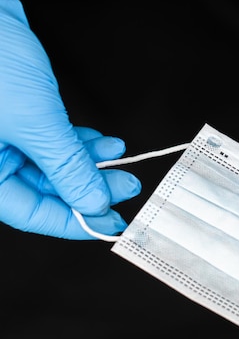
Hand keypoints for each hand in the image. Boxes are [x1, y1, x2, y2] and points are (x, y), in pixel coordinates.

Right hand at [0, 0, 140, 238]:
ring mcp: (6, 137)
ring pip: (54, 164)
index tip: (111, 223)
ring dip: (91, 163)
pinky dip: (80, 142)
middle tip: (126, 186)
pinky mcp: (20, 115)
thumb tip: (93, 202)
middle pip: (47, 190)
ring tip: (122, 160)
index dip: (76, 222)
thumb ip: (67, 167)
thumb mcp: (36, 123)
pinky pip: (53, 140)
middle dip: (91, 188)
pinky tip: (105, 143)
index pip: (32, 214)